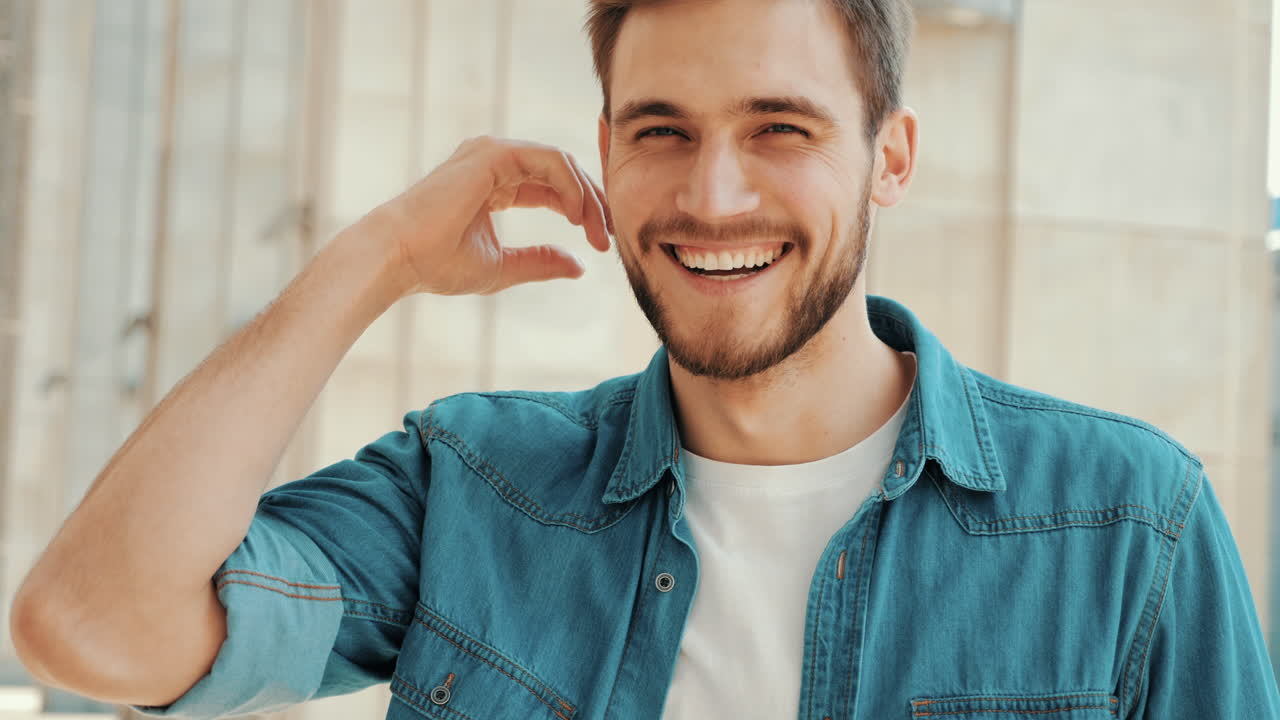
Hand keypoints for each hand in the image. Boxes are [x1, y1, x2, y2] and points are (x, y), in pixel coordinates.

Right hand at [358, 135, 612, 297]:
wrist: (398, 259)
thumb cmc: (437, 264)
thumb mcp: (502, 267)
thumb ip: (540, 261)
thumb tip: (580, 267)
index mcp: (494, 183)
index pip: (553, 186)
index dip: (583, 210)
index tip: (601, 242)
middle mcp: (494, 161)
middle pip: (562, 171)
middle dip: (593, 203)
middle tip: (609, 237)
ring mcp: (492, 152)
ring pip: (560, 163)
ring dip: (587, 197)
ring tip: (598, 232)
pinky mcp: (492, 154)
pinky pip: (549, 161)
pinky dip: (571, 187)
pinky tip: (578, 217)